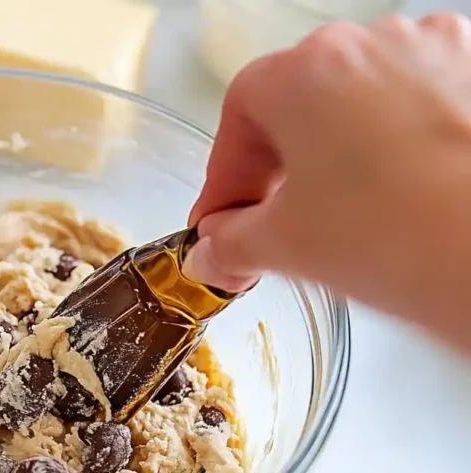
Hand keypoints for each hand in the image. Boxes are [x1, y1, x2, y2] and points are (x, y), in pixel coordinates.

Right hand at [184, 14, 470, 349]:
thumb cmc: (405, 234)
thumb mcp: (287, 248)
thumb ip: (231, 244)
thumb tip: (216, 250)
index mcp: (303, 72)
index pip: (237, 118)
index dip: (225, 179)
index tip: (224, 222)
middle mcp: (366, 46)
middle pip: (297, 103)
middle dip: (279, 167)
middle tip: (276, 225)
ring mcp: (431, 53)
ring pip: (360, 101)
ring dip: (340, 152)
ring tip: (346, 215)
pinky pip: (419, 102)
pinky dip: (399, 144)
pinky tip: (400, 196)